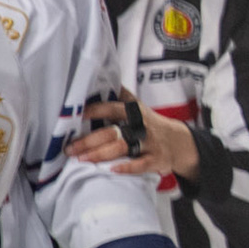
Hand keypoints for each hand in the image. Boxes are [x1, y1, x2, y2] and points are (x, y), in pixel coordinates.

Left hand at [69, 89, 200, 179]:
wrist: (178, 142)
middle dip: (89, 141)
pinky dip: (126, 167)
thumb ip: (120, 96)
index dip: (96, 110)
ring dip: (100, 154)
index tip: (78, 115)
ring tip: (81, 159)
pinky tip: (111, 169)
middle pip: (112, 132)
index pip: (113, 108)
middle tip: (70, 147)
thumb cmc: (150, 123)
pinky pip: (140, 165)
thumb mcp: (138, 106)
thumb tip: (100, 78)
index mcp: (134, 112)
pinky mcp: (155, 159)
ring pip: (121, 148)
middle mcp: (140, 126)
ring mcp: (148, 143)